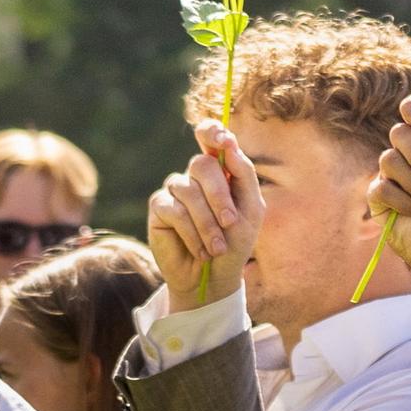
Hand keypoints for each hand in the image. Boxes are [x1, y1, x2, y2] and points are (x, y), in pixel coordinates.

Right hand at [147, 122, 262, 307]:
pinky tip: (200, 250)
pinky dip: (191, 233)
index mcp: (220, 170)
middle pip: (202, 164)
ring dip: (207, 223)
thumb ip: (243, 175)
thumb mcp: (252, 210)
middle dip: (219, 195)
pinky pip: (173, 211)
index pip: (210, 136)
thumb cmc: (235, 243)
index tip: (224, 140)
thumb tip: (230, 145)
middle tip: (230, 222)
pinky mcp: (159, 208)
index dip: (213, 131)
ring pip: (188, 191)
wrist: (213, 278)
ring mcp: (175, 190)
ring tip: (216, 248)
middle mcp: (194, 176)